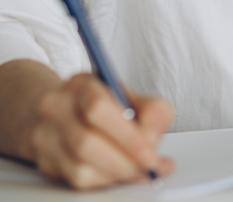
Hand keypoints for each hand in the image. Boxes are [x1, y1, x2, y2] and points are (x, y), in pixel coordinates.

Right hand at [28, 73, 175, 189]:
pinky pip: (78, 180)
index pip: (98, 108)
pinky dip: (108, 180)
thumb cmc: (105, 103)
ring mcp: (46, 136)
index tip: (150, 150)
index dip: (127, 134)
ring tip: (142, 168)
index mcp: (81, 85)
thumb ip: (152, 110)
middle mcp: (57, 108)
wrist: (66, 111)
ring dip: (118, 172)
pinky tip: (125, 173)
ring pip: (81, 167)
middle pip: (87, 142)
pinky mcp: (47, 161)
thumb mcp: (132, 95)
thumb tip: (153, 136)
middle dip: (125, 159)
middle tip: (151, 164)